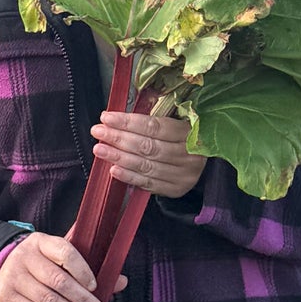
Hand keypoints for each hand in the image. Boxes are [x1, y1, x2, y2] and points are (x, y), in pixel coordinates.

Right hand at [0, 231, 126, 301]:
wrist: (0, 270)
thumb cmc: (39, 264)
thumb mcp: (57, 258)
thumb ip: (88, 268)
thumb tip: (121, 281)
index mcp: (41, 242)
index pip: (64, 251)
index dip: (82, 269)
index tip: (95, 286)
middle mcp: (25, 257)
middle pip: (58, 280)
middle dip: (82, 299)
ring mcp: (14, 277)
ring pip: (48, 299)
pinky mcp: (8, 297)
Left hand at [92, 110, 206, 199]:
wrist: (202, 161)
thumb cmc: (183, 136)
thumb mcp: (176, 120)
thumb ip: (153, 116)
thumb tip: (121, 112)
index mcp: (189, 132)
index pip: (155, 126)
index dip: (128, 122)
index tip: (106, 117)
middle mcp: (189, 154)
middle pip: (148, 146)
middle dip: (119, 138)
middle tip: (98, 132)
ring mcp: (183, 174)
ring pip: (146, 165)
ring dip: (119, 157)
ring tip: (100, 149)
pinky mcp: (176, 189)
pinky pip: (148, 183)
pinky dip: (129, 177)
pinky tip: (113, 170)